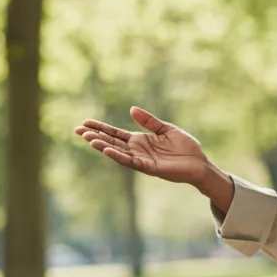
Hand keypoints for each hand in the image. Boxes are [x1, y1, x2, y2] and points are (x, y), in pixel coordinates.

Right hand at [75, 107, 208, 185]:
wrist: (199, 162)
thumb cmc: (184, 146)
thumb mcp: (166, 129)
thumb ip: (149, 121)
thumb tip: (131, 109)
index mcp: (140, 140)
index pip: (115, 133)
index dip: (101, 128)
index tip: (84, 123)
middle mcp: (137, 150)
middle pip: (112, 142)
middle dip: (95, 136)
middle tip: (78, 130)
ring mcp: (142, 160)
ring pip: (118, 152)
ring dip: (103, 146)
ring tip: (89, 139)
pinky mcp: (149, 168)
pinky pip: (131, 162)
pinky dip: (119, 156)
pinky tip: (108, 150)